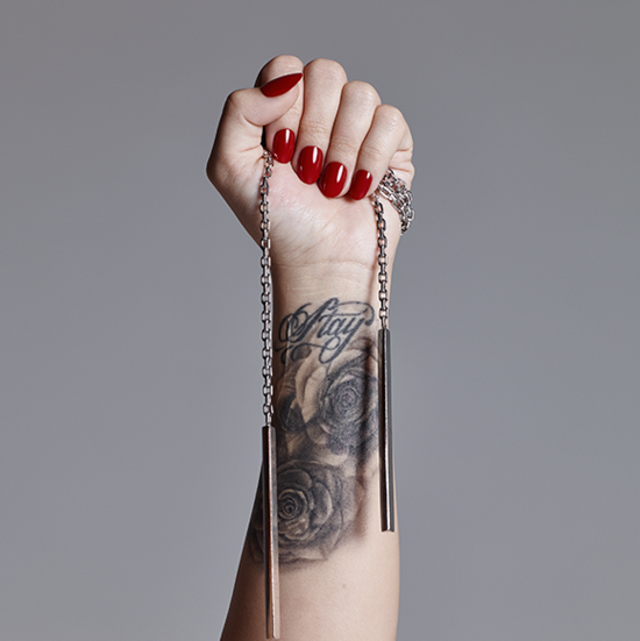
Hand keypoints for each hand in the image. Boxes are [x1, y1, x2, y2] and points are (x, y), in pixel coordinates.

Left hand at [206, 55, 413, 285]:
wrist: (321, 262)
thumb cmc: (278, 223)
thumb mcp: (230, 169)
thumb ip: (238, 110)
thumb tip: (285, 81)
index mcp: (282, 110)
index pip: (286, 67)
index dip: (285, 107)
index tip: (280, 153)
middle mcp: (321, 112)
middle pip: (326, 73)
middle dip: (314, 131)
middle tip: (307, 173)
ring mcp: (358, 128)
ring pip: (360, 94)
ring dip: (342, 149)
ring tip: (332, 186)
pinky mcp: (392, 146)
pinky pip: (390, 120)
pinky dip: (372, 159)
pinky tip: (360, 187)